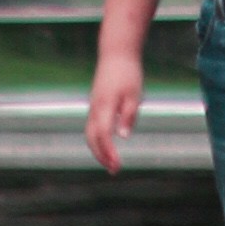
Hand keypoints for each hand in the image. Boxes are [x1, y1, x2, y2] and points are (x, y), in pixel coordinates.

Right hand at [85, 45, 145, 170]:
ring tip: (112, 163)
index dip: (109, 152)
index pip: (104, 135)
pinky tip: (108, 148)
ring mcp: (93, 107)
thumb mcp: (134, 94)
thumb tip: (123, 137)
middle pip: (92, 138)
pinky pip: (93, 127)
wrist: (116, 55)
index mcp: (105, 106)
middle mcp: (95, 108)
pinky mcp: (95, 105)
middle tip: (115, 170)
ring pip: (90, 134)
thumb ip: (128, 115)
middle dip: (102, 156)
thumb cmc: (128, 74)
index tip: (118, 164)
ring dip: (99, 150)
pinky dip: (98, 141)